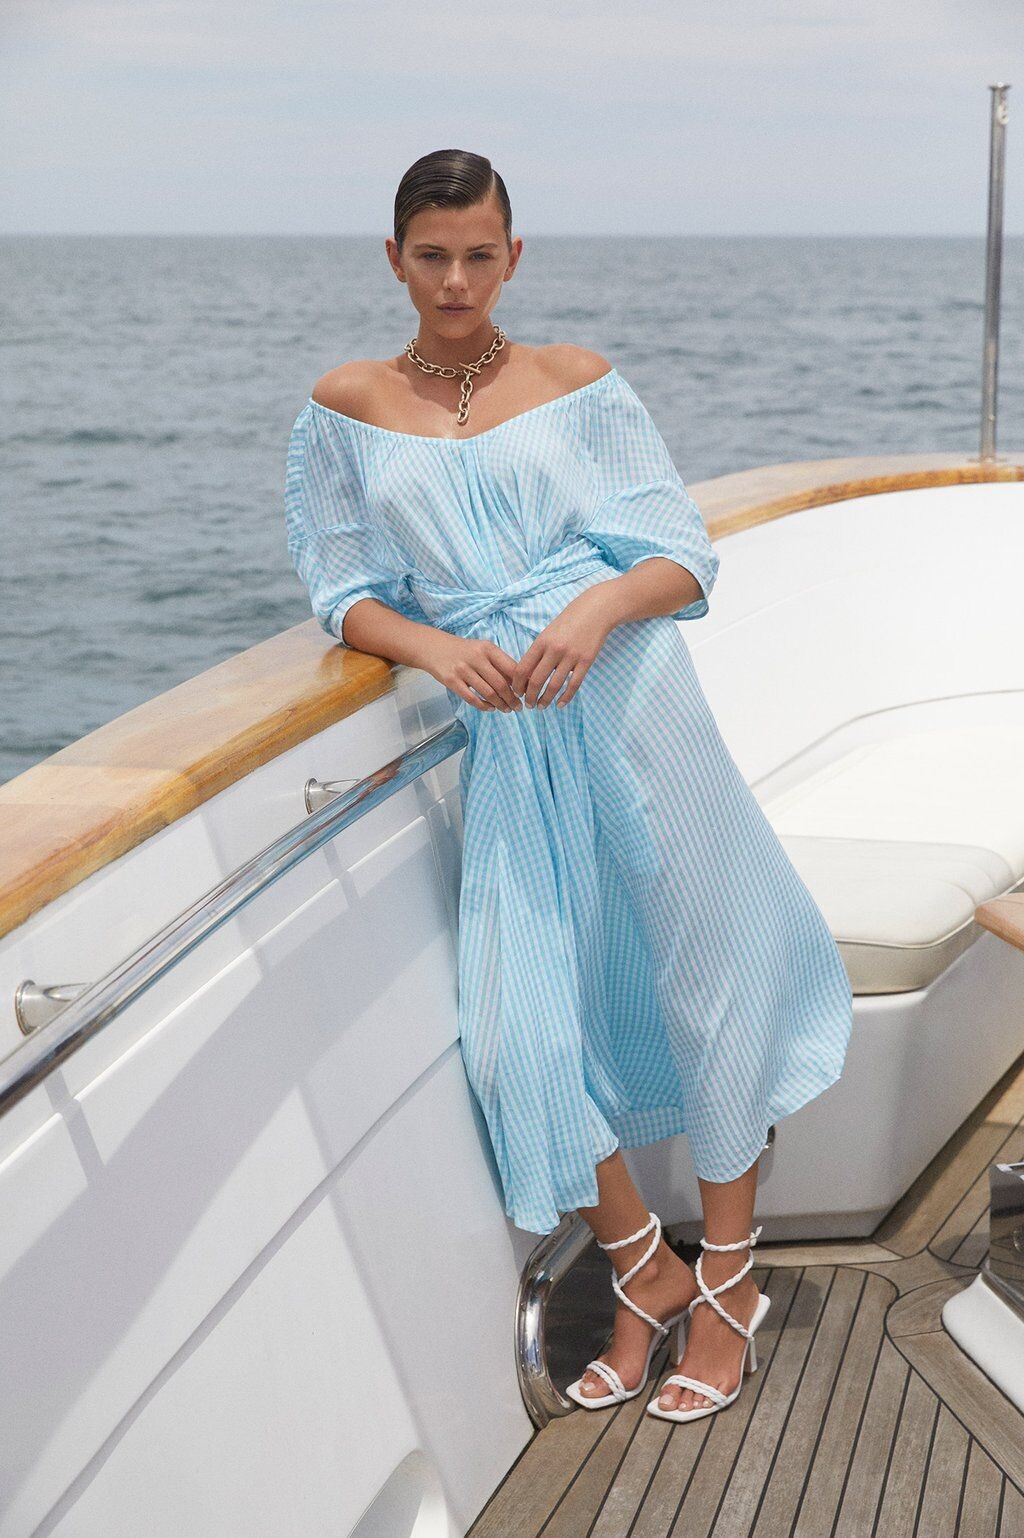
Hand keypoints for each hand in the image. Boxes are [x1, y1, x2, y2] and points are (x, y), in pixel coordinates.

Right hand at [423, 632, 522, 712]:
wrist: (434, 648)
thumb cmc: (465, 651)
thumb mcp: (483, 650)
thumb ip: (499, 664)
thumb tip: (520, 683)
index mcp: (488, 648)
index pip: (511, 668)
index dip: (521, 683)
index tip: (526, 693)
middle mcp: (476, 658)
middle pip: (501, 684)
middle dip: (512, 699)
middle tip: (518, 707)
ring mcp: (463, 669)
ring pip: (488, 693)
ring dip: (500, 704)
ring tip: (507, 709)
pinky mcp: (452, 681)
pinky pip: (472, 698)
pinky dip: (484, 706)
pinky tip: (490, 708)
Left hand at [512, 587, 615, 708]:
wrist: (595, 611)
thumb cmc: (568, 622)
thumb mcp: (548, 633)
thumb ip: (538, 652)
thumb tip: (527, 675)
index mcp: (541, 642)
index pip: (523, 668)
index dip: (517, 684)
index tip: (516, 692)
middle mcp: (554, 650)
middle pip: (536, 680)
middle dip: (529, 696)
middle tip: (528, 705)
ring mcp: (571, 656)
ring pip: (554, 685)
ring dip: (545, 699)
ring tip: (541, 706)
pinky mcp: (586, 661)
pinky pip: (574, 685)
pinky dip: (565, 698)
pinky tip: (560, 704)